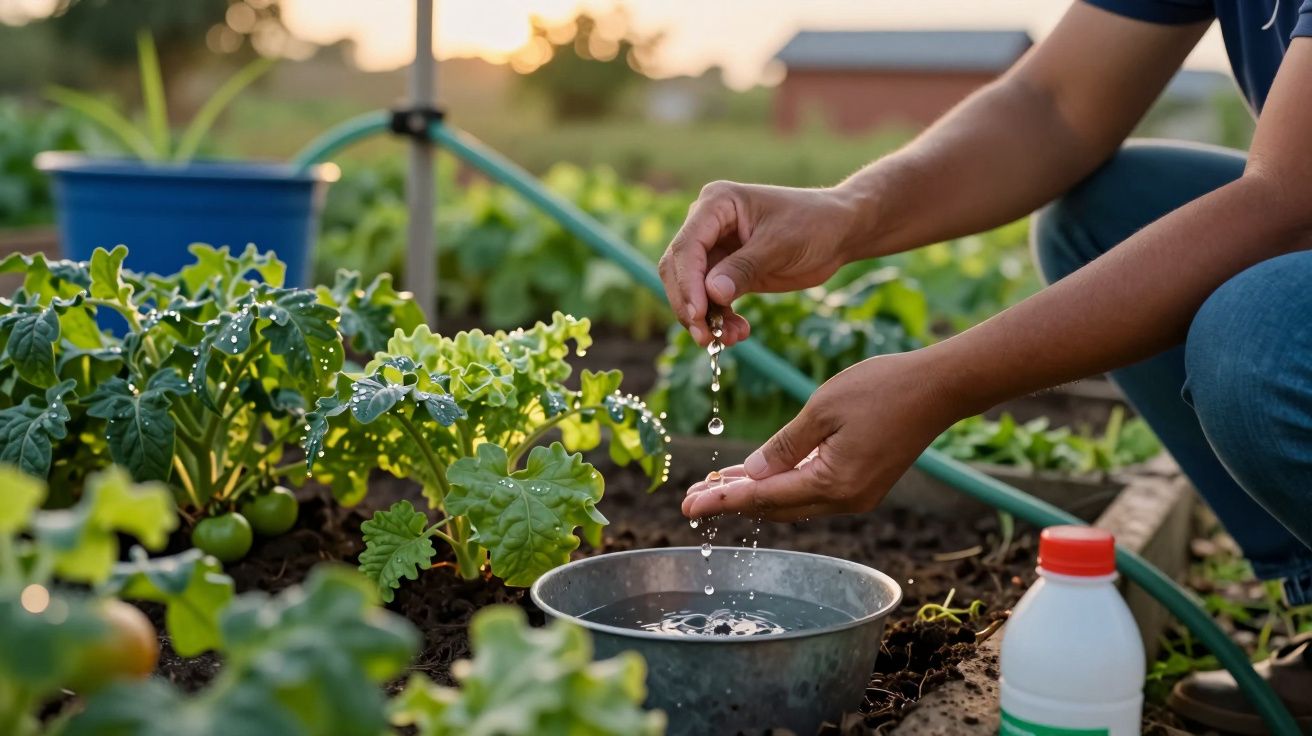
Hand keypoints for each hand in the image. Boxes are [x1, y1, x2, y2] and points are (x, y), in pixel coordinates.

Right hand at [658, 181, 866, 346]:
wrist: (838, 232)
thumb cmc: (813, 224)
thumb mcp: (780, 245)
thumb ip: (744, 268)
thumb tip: (711, 294)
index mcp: (716, 204)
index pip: (687, 246)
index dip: (687, 282)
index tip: (698, 315)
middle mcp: (707, 224)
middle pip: (679, 269)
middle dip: (690, 305)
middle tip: (706, 338)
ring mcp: (715, 248)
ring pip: (692, 289)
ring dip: (705, 318)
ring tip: (729, 340)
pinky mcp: (726, 272)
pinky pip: (711, 300)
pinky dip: (719, 319)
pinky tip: (738, 333)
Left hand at [682, 350, 960, 521]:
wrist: (939, 388)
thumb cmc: (882, 389)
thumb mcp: (822, 409)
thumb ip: (784, 446)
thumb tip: (751, 475)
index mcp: (832, 485)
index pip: (762, 498)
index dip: (721, 501)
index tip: (686, 507)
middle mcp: (845, 501)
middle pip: (775, 508)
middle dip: (733, 501)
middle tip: (692, 498)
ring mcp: (857, 496)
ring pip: (793, 502)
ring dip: (756, 494)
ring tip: (717, 486)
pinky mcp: (863, 485)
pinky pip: (813, 492)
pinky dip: (782, 485)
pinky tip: (759, 475)